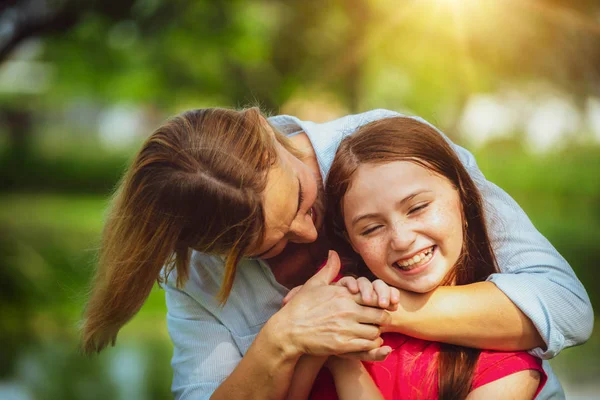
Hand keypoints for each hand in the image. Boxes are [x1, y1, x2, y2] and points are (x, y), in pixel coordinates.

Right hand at [268, 251, 390, 358]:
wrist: (288, 331)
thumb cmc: (300, 307)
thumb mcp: (314, 284)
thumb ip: (329, 269)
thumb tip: (333, 252)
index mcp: (343, 294)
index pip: (374, 295)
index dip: (380, 301)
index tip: (378, 304)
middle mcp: (347, 310)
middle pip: (381, 314)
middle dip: (382, 318)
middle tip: (377, 320)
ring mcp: (346, 328)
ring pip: (376, 331)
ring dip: (376, 332)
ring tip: (370, 331)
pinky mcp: (343, 345)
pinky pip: (367, 345)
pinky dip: (370, 345)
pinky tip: (364, 342)